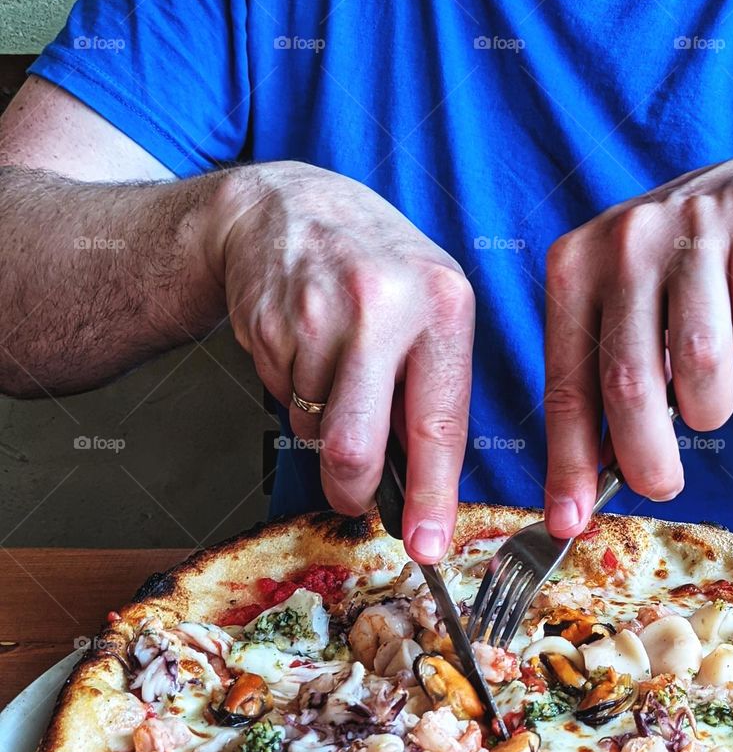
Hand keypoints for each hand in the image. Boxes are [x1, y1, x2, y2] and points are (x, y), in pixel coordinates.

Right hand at [206, 162, 473, 562]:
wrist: (288, 206)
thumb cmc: (374, 268)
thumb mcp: (429, 304)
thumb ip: (433, 387)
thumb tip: (422, 486)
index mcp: (442, 303)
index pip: (439, 424)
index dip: (430, 497)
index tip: (426, 544)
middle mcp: (383, 304)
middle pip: (355, 444)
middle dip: (351, 488)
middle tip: (352, 496)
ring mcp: (319, 312)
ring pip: (316, 427)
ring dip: (324, 422)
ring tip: (335, 367)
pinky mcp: (270, 322)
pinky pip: (285, 398)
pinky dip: (296, 392)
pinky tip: (305, 348)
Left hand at [542, 154, 732, 536]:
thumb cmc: (680, 279)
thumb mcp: (625, 318)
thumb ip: (602, 388)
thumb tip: (583, 490)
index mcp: (574, 267)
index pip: (566, 384)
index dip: (569, 462)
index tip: (570, 520)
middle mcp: (623, 239)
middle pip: (629, 382)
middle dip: (646, 455)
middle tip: (662, 485)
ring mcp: (690, 222)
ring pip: (700, 362)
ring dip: (712, 404)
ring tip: (712, 393)